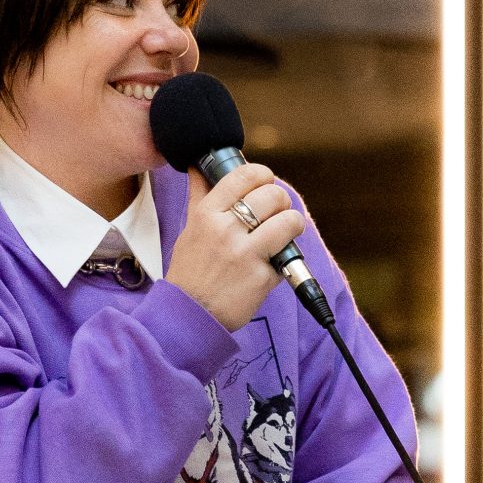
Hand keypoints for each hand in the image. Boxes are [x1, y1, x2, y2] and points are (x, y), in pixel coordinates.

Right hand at [165, 161, 307, 331]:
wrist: (188, 316)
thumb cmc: (190, 271)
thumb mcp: (189, 229)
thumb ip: (200, 196)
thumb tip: (198, 166)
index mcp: (207, 214)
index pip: (244, 175)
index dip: (263, 175)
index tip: (266, 183)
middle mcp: (226, 230)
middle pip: (272, 195)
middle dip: (281, 202)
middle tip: (277, 213)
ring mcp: (245, 254)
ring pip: (289, 221)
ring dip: (293, 225)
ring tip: (285, 233)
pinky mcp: (262, 278)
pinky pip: (286, 257)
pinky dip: (284, 260)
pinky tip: (272, 265)